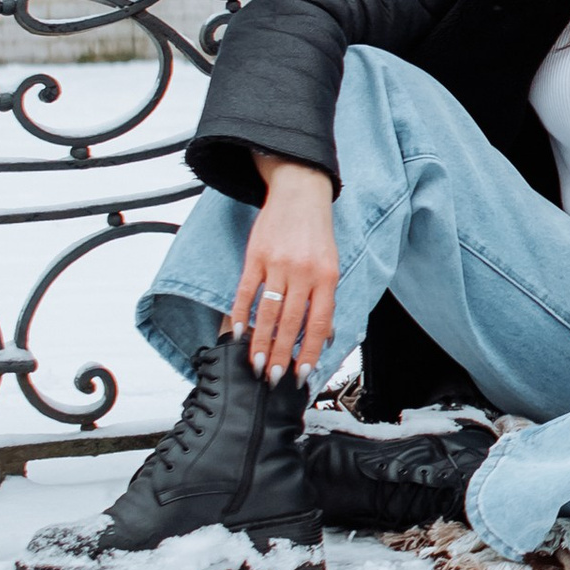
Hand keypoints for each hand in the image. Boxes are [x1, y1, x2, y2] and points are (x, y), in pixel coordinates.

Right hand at [228, 156, 338, 379]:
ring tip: (256, 364)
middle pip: (291, 322)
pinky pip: (246, 291)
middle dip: (281, 354)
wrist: (300, 192)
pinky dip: (240, 314)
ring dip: (260, 342)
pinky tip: (237, 333)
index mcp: (327, 277)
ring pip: (268, 312)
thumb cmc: (317, 232)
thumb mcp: (331, 264)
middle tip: (274, 377)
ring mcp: (278, 264)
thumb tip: (323, 336)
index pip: (319, 323)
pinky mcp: (256, 255)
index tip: (302, 374)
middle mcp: (303, 272)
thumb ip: (325, 298)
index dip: (309, 351)